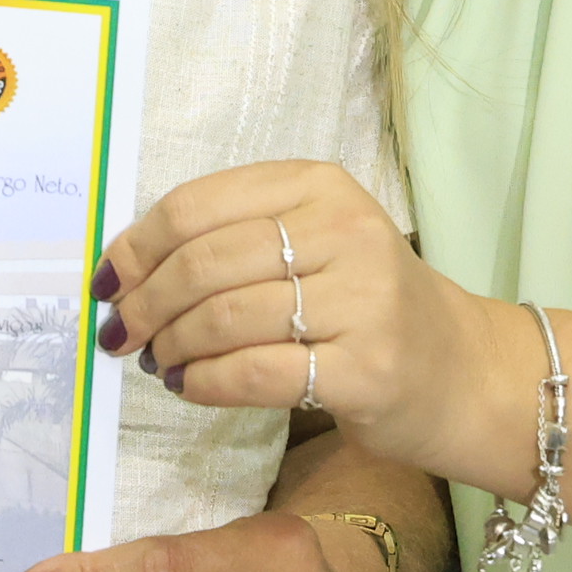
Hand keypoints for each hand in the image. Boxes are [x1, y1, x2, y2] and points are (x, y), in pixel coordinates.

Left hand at [100, 159, 527, 474]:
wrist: (463, 371)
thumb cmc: (367, 304)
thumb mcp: (311, 242)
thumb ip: (229, 239)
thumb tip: (123, 269)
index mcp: (319, 185)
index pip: (196, 206)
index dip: (137, 246)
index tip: (107, 281)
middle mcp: (346, 232)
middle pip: (204, 264)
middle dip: (146, 303)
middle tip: (122, 332)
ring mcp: (362, 302)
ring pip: (224, 318)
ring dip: (172, 346)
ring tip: (158, 361)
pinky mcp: (366, 370)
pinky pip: (254, 373)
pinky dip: (205, 382)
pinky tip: (190, 386)